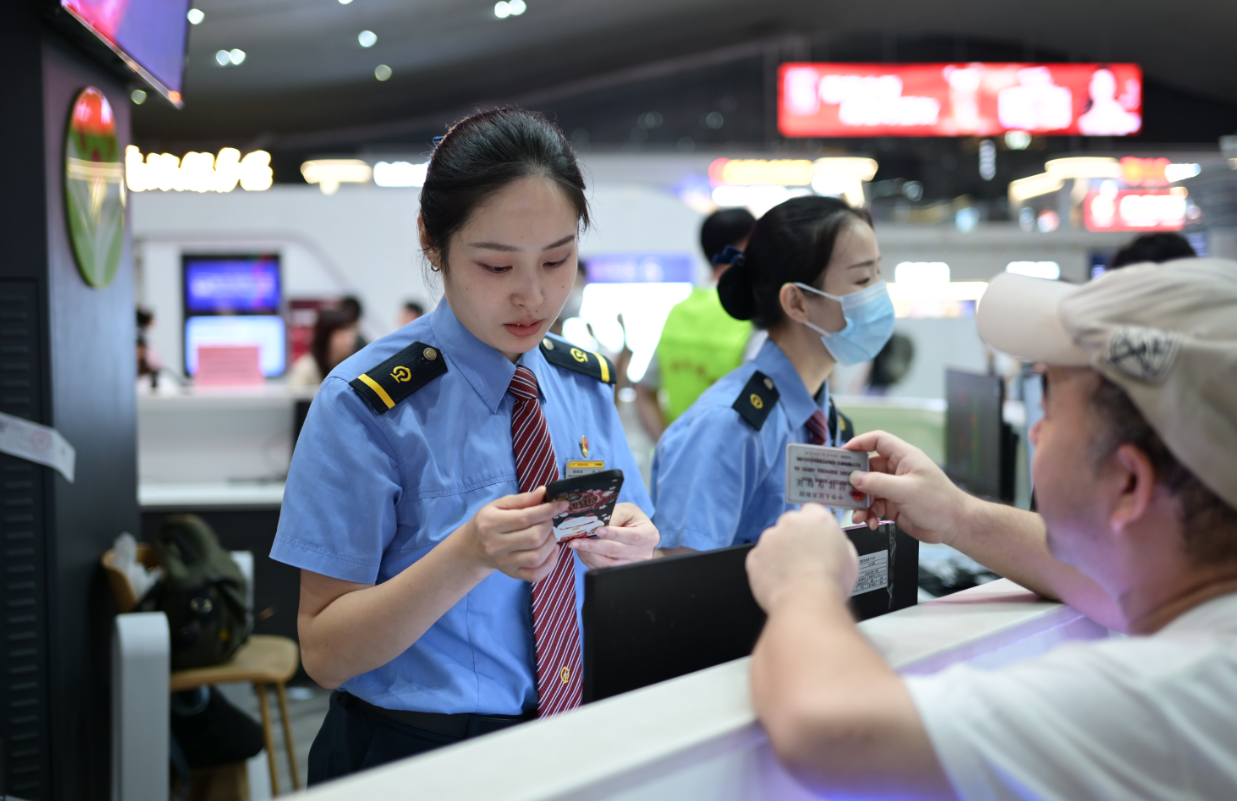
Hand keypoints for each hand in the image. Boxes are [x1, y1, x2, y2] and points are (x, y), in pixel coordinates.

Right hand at [463, 488, 567, 581]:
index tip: (561, 504)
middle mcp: (496, 546)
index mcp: (491, 524)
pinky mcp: (512, 574)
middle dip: (548, 526)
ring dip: (550, 543)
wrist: (474, 546)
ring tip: (548, 534)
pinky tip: (550, 551)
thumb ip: (522, 499)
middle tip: (548, 520)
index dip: (547, 511)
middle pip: (533, 538)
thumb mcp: (500, 505)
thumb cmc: (489, 521)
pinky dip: (550, 563)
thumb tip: (543, 492)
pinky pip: (536, 575)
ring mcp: (504, 563)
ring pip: (537, 557)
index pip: (525, 518)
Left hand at [568, 502, 658, 568]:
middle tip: (575, 541)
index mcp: (648, 535)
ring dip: (588, 554)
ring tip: (576, 544)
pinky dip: (590, 560)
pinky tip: (582, 551)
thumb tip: (598, 524)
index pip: (631, 536)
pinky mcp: (621, 571)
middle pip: (615, 551)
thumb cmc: (631, 519)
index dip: (614, 534)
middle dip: (593, 546)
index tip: (597, 530)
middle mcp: (643, 553)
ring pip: (607, 564)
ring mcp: (632, 564)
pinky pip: (603, 569)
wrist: (636, 531)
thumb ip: (615, 515)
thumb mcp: (627, 510)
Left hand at [746, 505, 857, 612]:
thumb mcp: (850, 557)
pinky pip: (760, 560)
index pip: (812, 512)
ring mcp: (769, 538)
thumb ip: (837, 541)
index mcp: (817, 518)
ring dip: (779, 554)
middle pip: (790, 525)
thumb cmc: (831, 583)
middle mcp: (790, 522)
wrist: (807, 602)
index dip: (814, 527)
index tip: (814, 539)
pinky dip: (766, 569)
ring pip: (773, 542)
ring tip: (792, 575)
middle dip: (795, 539)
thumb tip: (832, 544)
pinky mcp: (754, 556)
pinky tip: (780, 582)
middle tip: (804, 560)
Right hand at [844, 431, 971, 545]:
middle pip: (867, 468)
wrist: (954, 525)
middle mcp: (897, 470)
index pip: (877, 441)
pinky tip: (870, 522)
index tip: (843, 454)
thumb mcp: (905, 490)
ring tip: (857, 515)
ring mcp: (894, 488)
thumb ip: (877, 483)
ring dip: (860, 503)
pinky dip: (868, 514)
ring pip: (868, 490)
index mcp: (903, 457)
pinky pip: (873, 506)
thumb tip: (854, 478)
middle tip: (840, 489)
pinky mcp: (893, 505)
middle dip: (854, 480)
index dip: (859, 443)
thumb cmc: (939, 502)